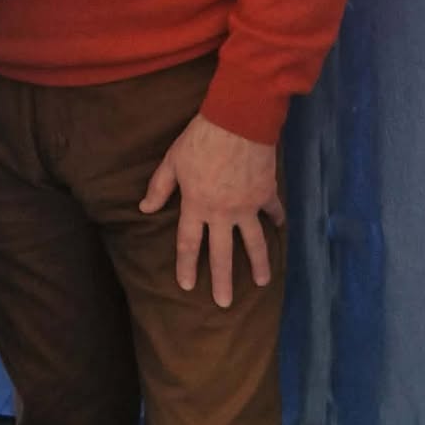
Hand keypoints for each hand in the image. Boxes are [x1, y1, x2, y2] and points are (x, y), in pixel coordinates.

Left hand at [140, 113, 283, 309]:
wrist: (238, 120)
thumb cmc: (200, 139)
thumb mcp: (172, 161)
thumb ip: (160, 187)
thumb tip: (144, 208)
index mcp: (196, 206)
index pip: (189, 244)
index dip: (186, 266)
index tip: (186, 286)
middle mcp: (222, 213)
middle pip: (222, 254)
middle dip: (222, 280)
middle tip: (224, 303)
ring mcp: (247, 206)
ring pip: (253, 242)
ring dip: (258, 264)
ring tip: (261, 282)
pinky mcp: (266, 193)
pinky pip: (273, 211)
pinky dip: (276, 220)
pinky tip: (279, 230)